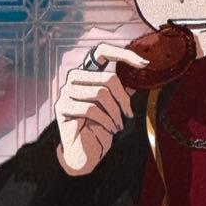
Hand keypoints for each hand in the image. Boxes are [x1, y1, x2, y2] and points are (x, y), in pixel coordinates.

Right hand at [55, 43, 147, 175]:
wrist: (85, 153)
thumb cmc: (101, 127)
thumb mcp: (116, 106)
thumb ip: (124, 90)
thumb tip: (141, 73)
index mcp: (88, 72)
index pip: (102, 52)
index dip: (123, 54)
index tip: (144, 64)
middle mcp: (74, 78)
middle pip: (107, 78)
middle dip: (123, 99)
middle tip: (129, 114)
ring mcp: (66, 91)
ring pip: (100, 93)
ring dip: (115, 112)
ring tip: (118, 125)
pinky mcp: (62, 107)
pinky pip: (90, 108)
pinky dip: (106, 120)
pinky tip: (110, 129)